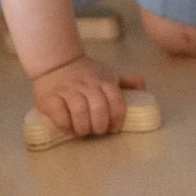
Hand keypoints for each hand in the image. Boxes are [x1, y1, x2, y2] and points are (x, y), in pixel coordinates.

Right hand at [32, 56, 146, 137]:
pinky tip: (69, 127)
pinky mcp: (50, 98)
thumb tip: (145, 90)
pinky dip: (66, 125)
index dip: (117, 118)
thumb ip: (129, 79)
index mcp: (104, 81)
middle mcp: (87, 85)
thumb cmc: (87, 72)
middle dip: (101, 125)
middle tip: (99, 131)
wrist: (57, 63)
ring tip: (84, 131)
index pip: (116, 101)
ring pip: (79, 112)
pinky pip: (59, 115)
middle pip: (99, 109)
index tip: (115, 128)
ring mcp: (68, 91)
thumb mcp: (110, 72)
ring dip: (84, 127)